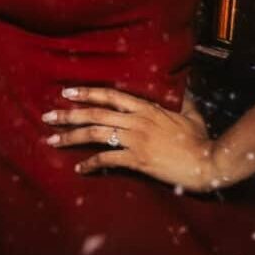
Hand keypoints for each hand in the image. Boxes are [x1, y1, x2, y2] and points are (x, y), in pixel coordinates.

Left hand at [42, 86, 233, 191]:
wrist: (207, 163)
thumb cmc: (200, 138)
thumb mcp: (190, 112)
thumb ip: (181, 99)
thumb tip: (181, 86)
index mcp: (146, 107)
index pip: (109, 96)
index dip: (86, 93)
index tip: (67, 92)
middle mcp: (137, 121)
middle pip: (95, 114)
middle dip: (68, 115)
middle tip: (47, 117)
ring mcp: (136, 140)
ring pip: (96, 135)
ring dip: (71, 137)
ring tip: (52, 140)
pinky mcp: (138, 160)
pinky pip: (107, 160)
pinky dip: (91, 164)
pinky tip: (79, 167)